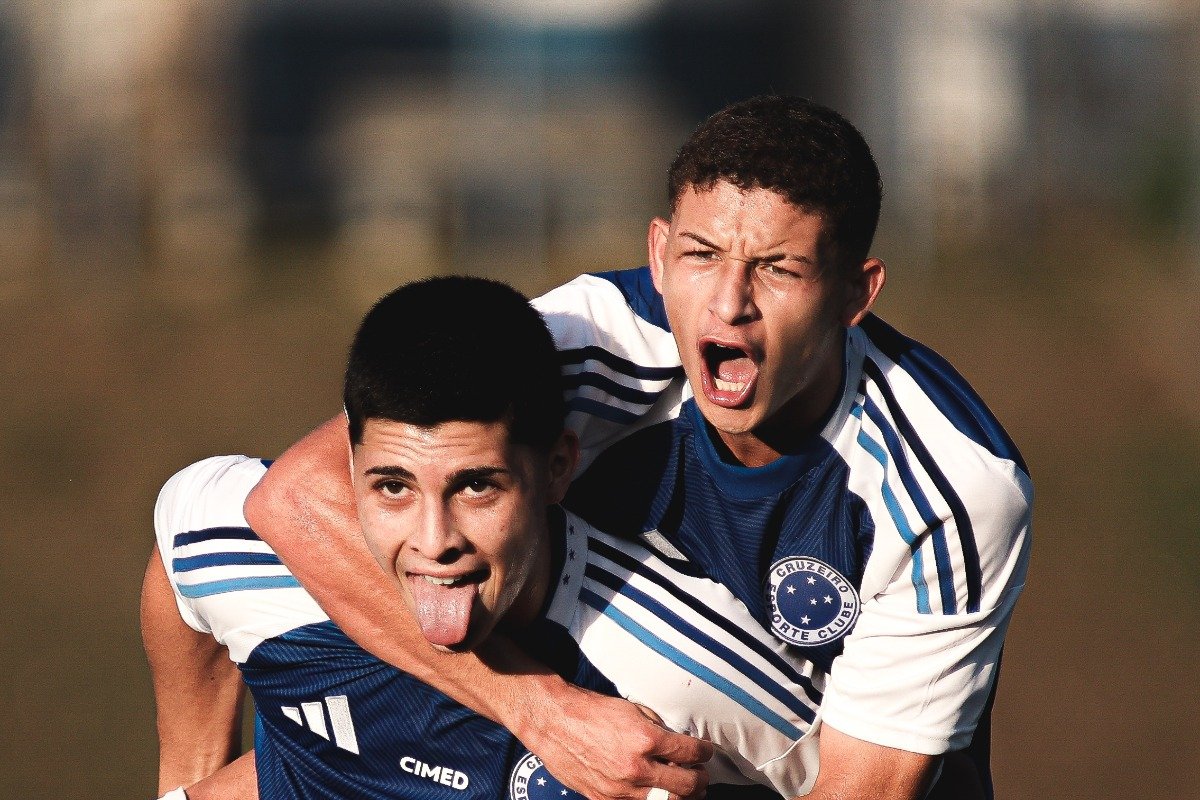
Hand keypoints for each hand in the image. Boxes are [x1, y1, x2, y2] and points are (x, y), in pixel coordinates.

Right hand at [521, 686, 711, 799]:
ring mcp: (620, 788)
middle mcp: (635, 767)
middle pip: (686, 785)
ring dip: (682, 796)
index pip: (691, 752)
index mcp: (645, 739)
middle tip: (701, 774)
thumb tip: (678, 742)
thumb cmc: (591, 710)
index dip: (704, 752)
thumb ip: (658, 728)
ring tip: (686, 789)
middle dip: (700, 780)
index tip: (705, 751)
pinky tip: (657, 793)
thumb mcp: (633, 709)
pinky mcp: (605, 799)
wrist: (554, 722)